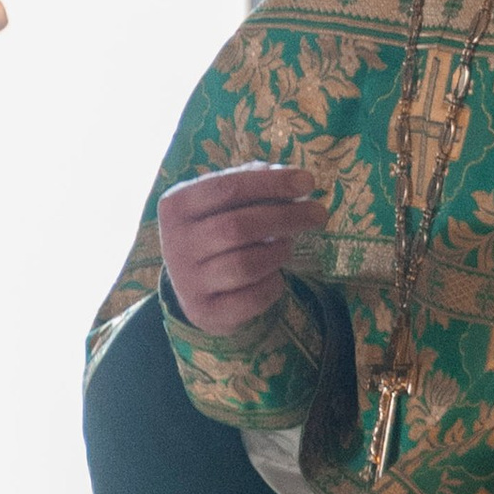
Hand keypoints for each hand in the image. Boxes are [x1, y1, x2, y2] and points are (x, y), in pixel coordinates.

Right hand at [158, 163, 319, 329]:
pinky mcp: (205, 312)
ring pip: (246, 264)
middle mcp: (175, 244)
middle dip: (286, 217)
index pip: (227, 189)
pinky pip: (252, 298)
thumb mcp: (221, 204)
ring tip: (288, 245)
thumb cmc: (213, 233)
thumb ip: (251, 185)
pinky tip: (274, 275)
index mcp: (176, 207)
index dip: (271, 184)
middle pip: (238, 227)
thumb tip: (294, 180)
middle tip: (318, 214)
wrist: (192, 287)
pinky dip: (273, 285)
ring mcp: (188, 282)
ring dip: (278, 252)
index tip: (308, 182)